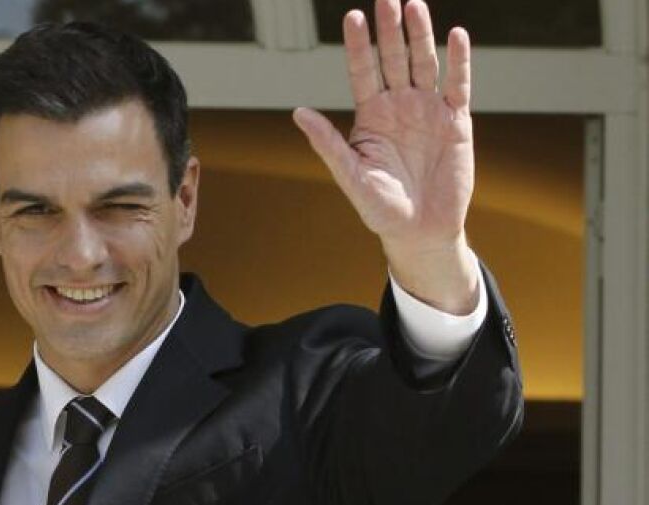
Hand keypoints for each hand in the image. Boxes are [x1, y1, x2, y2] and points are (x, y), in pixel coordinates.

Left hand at [293, 0, 478, 312]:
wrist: (420, 230)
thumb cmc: (381, 207)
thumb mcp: (349, 175)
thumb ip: (327, 143)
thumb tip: (298, 113)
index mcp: (371, 116)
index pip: (362, 71)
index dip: (358, 44)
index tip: (352, 16)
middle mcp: (399, 106)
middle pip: (393, 59)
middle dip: (389, 29)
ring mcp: (428, 111)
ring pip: (424, 64)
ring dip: (420, 36)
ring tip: (414, 6)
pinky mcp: (456, 122)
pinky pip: (458, 85)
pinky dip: (458, 61)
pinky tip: (455, 36)